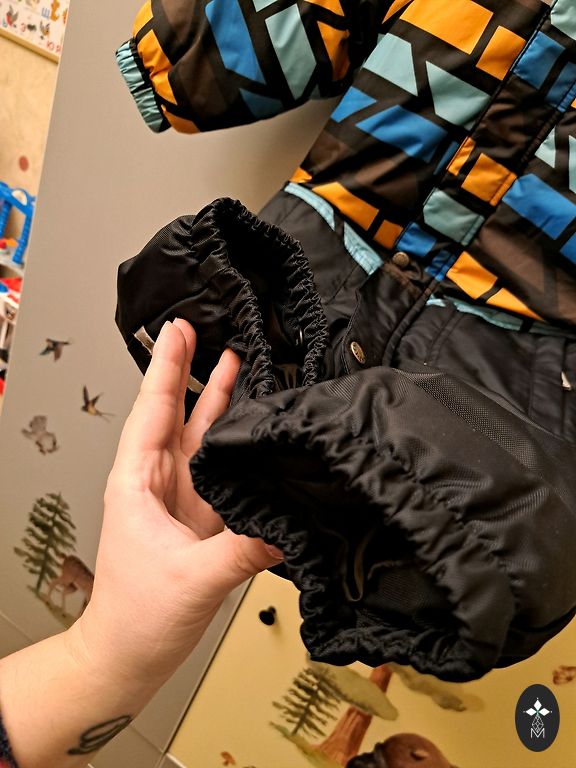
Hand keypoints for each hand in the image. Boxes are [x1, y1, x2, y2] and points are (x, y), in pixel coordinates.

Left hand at [70, 319, 282, 685]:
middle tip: (205, 330)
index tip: (178, 331)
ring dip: (217, 402)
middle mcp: (157, 484)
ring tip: (237, 363)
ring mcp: (181, 500)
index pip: (153, 411)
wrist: (128, 656)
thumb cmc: (136, 617)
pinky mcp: (201, 519)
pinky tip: (252, 430)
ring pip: (201, 438)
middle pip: (176, 414)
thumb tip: (286, 525)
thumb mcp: (193, 578)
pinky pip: (221, 470)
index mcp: (138, 484)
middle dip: (190, 371)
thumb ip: (244, 548)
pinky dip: (236, 445)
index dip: (166, 368)